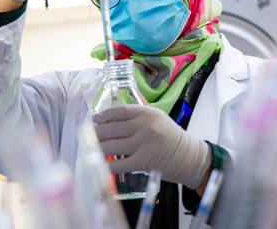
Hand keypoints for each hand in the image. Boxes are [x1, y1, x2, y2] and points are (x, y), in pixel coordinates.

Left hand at [94, 105, 211, 189]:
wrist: (190, 157)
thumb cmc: (170, 138)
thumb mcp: (157, 120)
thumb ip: (136, 118)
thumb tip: (108, 122)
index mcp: (148, 113)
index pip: (119, 111)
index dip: (103, 116)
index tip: (94, 120)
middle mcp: (145, 126)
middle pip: (111, 128)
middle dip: (95, 133)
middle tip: (87, 136)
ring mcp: (144, 144)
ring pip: (111, 146)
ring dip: (97, 149)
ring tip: (91, 150)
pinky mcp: (143, 161)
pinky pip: (118, 163)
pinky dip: (106, 165)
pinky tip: (100, 165)